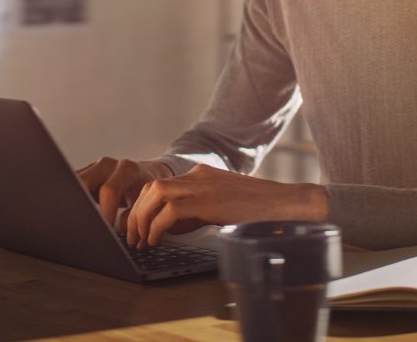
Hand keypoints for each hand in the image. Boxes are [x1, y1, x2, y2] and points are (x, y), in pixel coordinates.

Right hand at [76, 157, 173, 229]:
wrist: (148, 174)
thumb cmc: (147, 192)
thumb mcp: (145, 203)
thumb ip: (133, 216)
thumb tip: (118, 230)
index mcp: (127, 170)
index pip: (109, 191)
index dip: (104, 213)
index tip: (103, 231)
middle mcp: (108, 164)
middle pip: (83, 182)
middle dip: (80, 205)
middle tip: (82, 225)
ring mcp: (95, 166)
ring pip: (74, 182)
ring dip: (72, 200)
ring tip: (72, 220)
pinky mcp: (86, 172)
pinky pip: (73, 184)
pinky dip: (71, 197)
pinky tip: (71, 210)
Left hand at [125, 164, 327, 249]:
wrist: (285, 204)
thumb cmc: (256, 211)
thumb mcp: (219, 208)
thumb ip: (193, 213)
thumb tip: (165, 228)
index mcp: (200, 174)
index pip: (158, 185)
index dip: (141, 206)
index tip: (136, 228)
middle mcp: (198, 174)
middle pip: (151, 187)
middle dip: (136, 213)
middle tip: (131, 237)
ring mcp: (204, 184)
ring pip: (156, 193)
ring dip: (142, 218)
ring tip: (140, 241)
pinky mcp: (210, 199)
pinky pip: (171, 210)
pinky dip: (157, 226)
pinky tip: (156, 241)